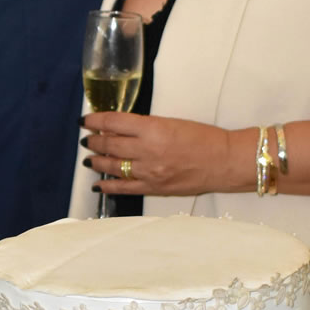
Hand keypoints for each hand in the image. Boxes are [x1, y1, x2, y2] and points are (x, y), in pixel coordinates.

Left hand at [83, 111, 235, 198]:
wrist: (224, 162)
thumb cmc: (204, 139)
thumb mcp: (171, 122)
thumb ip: (144, 126)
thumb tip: (118, 129)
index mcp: (152, 129)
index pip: (113, 122)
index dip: (95, 121)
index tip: (86, 121)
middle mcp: (147, 150)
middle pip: (109, 144)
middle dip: (94, 141)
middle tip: (87, 139)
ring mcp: (149, 172)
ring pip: (112, 166)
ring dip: (97, 161)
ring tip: (89, 158)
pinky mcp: (154, 188)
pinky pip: (124, 188)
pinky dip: (108, 186)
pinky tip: (98, 184)